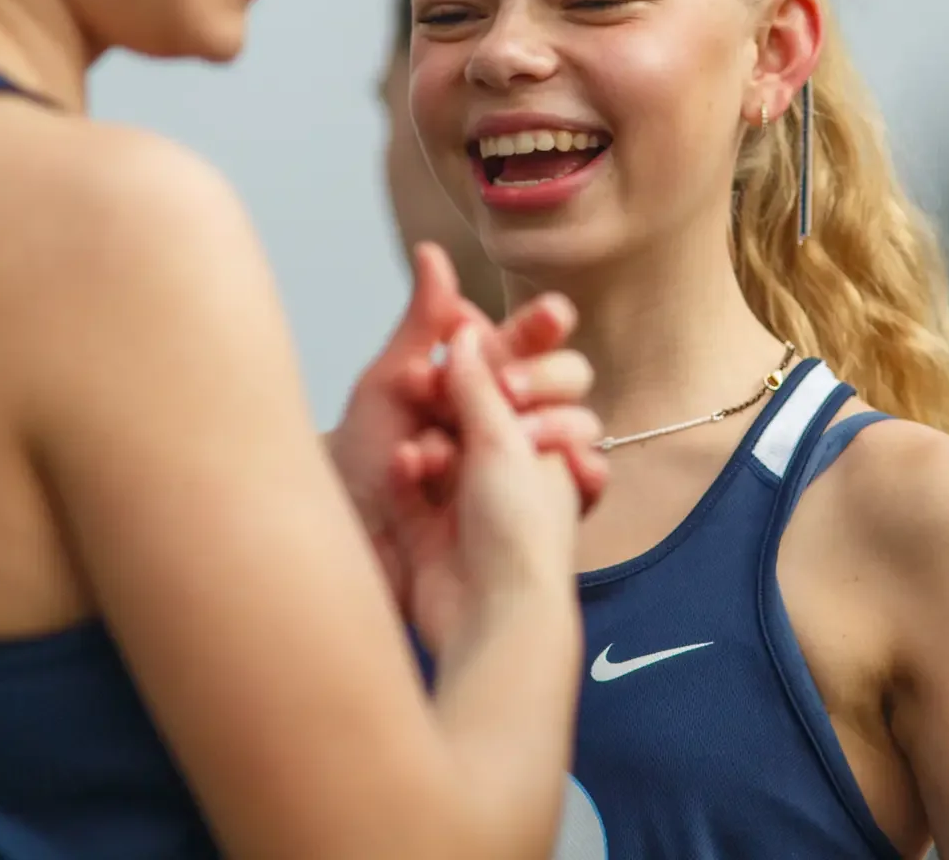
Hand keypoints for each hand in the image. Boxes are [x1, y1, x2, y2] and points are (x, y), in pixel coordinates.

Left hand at [328, 244, 604, 607]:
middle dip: (540, 378)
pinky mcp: (536, 514)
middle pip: (562, 379)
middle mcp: (506, 419)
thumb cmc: (357, 470)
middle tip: (505, 395)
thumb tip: (433, 251)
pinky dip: (582, 479)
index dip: (539, 326)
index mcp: (475, 381)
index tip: (548, 317)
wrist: (352, 552)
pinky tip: (568, 473)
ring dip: (540, 431)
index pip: (525, 339)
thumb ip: (422, 324)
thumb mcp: (386, 390)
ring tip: (498, 450)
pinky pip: (584, 490)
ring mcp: (524, 467)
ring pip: (574, 429)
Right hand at [392, 323, 593, 657]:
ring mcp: (465, 502)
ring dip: (424, 441)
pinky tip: (404, 468)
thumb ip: (478, 384)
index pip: (518, 387)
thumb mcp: (503, 441)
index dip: (497, 369)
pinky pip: (409, 486)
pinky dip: (406, 476)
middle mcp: (508, 472)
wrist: (495, 617)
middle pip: (467, 414)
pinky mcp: (426, 531)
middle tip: (423, 385)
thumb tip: (465, 331)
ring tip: (421, 447)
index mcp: (545, 445)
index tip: (483, 367)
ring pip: (433, 446)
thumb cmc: (520, 531)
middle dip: (444, 400)